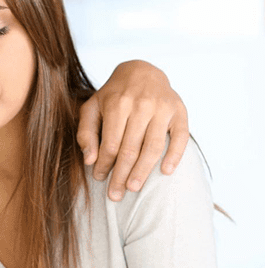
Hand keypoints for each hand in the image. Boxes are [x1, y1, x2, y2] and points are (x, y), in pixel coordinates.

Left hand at [77, 60, 188, 200]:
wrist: (142, 72)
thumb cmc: (112, 96)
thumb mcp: (92, 108)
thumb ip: (86, 133)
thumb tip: (89, 160)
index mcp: (117, 104)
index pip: (111, 144)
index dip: (104, 164)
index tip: (99, 178)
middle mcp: (141, 105)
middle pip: (131, 149)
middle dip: (121, 175)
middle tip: (115, 195)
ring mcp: (163, 108)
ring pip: (153, 146)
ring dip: (143, 171)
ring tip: (133, 188)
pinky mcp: (180, 111)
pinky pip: (181, 137)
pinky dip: (175, 155)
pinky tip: (166, 172)